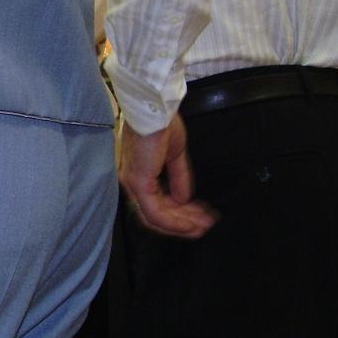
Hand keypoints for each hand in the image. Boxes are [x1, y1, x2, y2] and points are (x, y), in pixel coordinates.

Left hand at [119, 114, 217, 238]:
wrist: (155, 110)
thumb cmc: (160, 123)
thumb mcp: (174, 154)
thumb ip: (178, 178)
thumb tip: (184, 199)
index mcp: (138, 174)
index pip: (156, 204)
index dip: (179, 214)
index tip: (200, 217)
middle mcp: (132, 182)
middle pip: (157, 215)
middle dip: (184, 222)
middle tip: (205, 226)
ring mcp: (133, 185)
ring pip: (157, 218)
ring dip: (183, 225)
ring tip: (203, 226)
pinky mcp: (139, 184)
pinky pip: (156, 212)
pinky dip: (175, 222)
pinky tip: (191, 225)